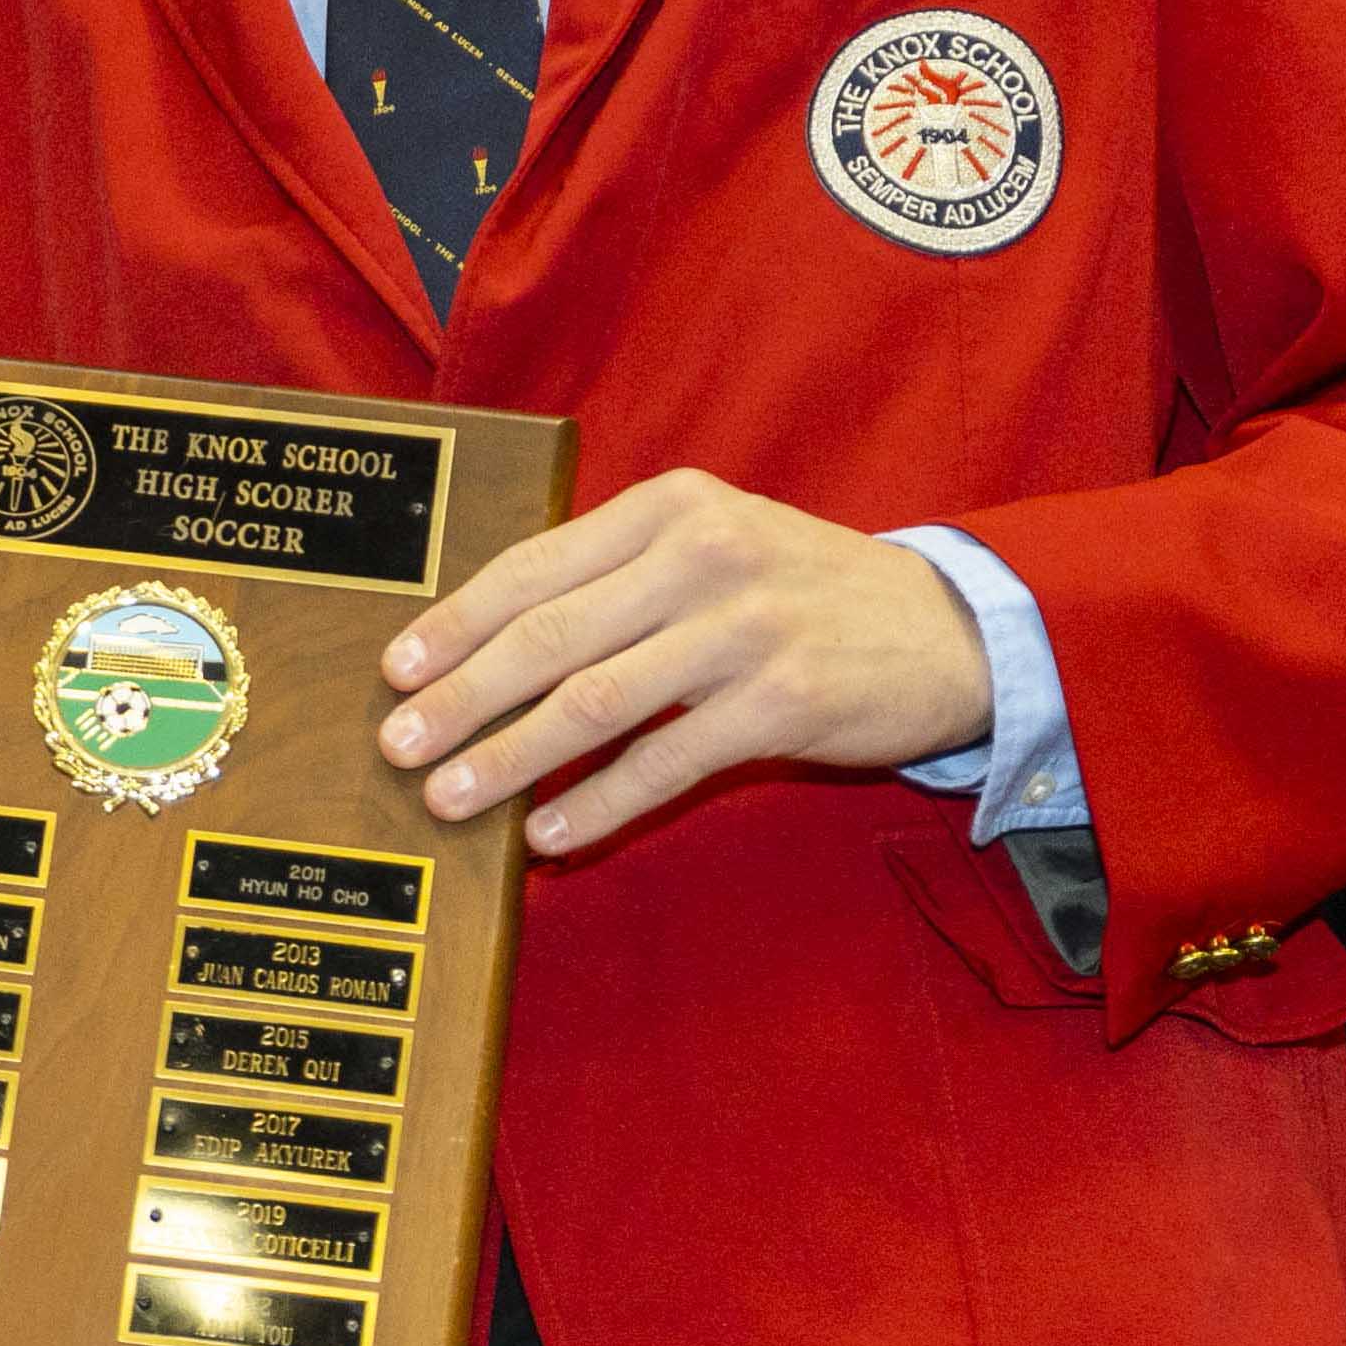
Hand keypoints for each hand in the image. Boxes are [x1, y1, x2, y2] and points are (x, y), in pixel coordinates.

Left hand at [377, 470, 992, 859]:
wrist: (949, 626)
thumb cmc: (802, 589)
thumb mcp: (714, 542)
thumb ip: (617, 574)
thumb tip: (492, 641)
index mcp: (669, 508)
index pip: (534, 566)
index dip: (456, 622)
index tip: (396, 668)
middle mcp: (701, 557)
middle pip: (549, 637)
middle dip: (460, 697)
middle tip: (398, 746)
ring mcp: (743, 631)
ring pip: (594, 703)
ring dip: (510, 758)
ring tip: (452, 797)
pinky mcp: (783, 704)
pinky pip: (665, 764)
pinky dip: (598, 805)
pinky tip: (551, 837)